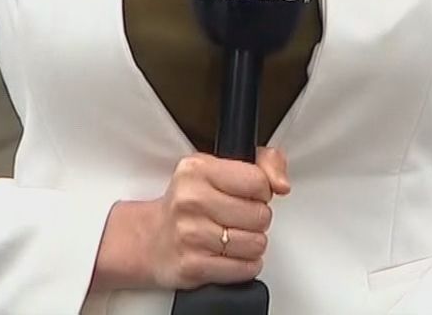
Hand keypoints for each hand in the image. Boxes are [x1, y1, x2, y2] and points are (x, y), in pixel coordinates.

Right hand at [142, 148, 290, 290]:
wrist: (150, 238)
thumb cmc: (188, 203)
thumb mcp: (218, 168)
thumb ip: (262, 163)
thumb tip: (281, 183)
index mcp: (197, 169)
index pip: (258, 181)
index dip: (261, 191)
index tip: (249, 194)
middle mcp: (191, 200)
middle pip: (261, 215)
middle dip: (256, 219)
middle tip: (237, 217)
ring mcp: (191, 234)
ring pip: (256, 244)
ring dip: (251, 244)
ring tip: (231, 236)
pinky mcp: (194, 266)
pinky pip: (245, 269)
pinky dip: (244, 265)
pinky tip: (228, 255)